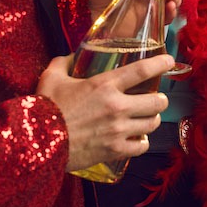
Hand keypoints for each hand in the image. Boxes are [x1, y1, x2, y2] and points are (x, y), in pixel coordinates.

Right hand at [37, 52, 172, 171]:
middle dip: (159, 99)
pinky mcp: (115, 151)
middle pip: (157, 101)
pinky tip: (137, 138)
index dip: (161, 63)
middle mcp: (117, 107)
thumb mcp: (51, 77)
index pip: (143, 70)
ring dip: (152, 119)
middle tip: (154, 98)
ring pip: (152, 124)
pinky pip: (141, 146)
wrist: (36, 143)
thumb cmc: (45, 108)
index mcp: (105, 85)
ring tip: (146, 118)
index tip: (169, 60)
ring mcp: (118, 130)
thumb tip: (72, 56)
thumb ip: (64, 62)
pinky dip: (141, 142)